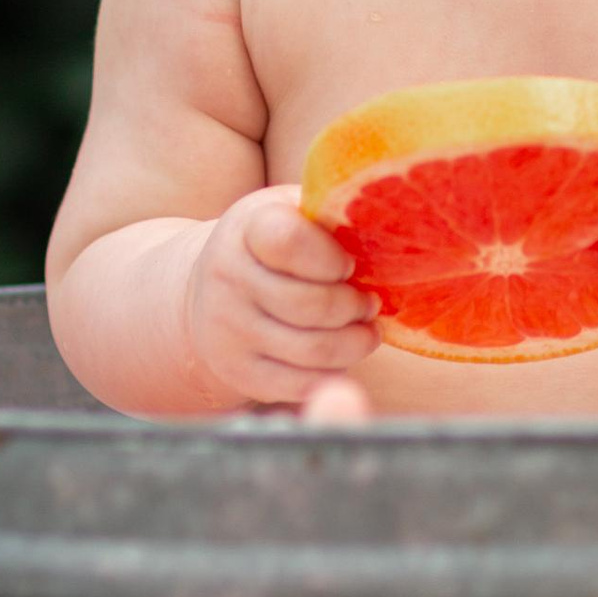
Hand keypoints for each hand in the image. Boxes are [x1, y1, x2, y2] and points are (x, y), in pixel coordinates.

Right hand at [182, 188, 377, 407]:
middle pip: (310, 304)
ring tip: (367, 330)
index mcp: (247, 228)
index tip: (349, 264)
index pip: (289, 242)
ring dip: (354, 342)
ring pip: (312, 349)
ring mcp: (228, 328)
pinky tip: (345, 355)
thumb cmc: (270, 246)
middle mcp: (228, 277)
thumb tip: (392, 218)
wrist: (206, 291)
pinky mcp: (237, 370)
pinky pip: (300, 383)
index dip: (331, 258)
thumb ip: (328, 215)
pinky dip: (335, 373)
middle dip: (354, 306)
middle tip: (370, 303)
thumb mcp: (290, 213)